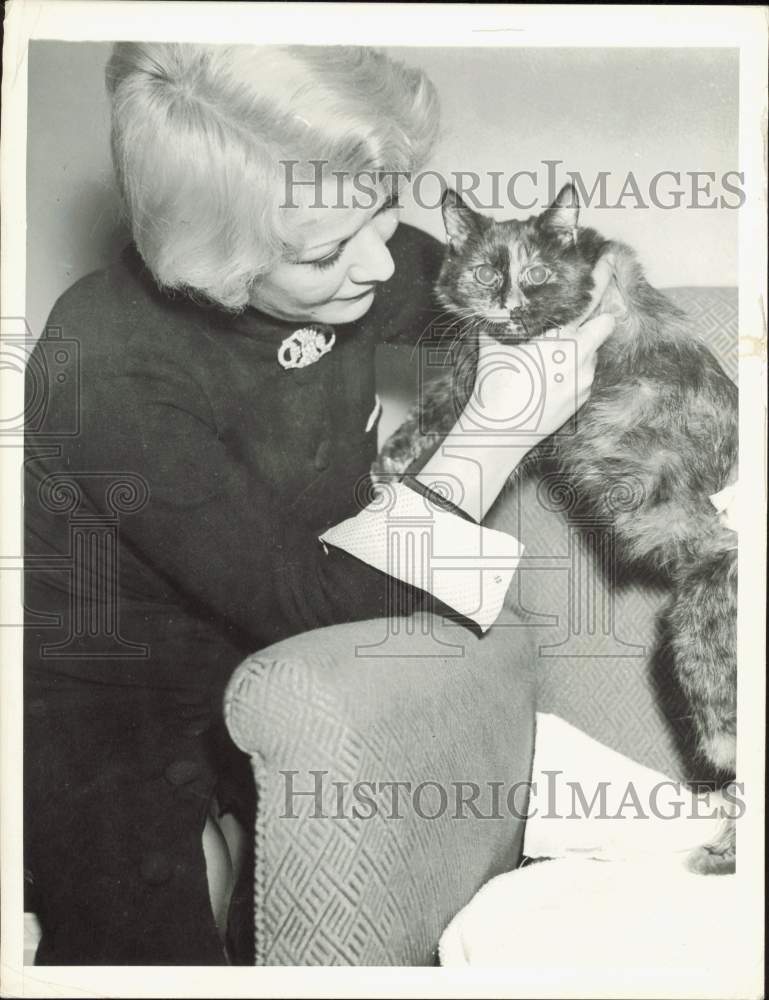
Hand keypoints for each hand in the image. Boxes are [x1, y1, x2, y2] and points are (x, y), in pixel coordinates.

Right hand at [471, 312, 614, 442]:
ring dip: (578, 351)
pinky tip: (549, 378)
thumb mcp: (493, 346)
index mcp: (565, 343)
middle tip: (562, 327)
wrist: (498, 432)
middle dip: (587, 326)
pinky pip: (584, 376)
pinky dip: (572, 372)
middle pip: (601, 331)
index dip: (594, 305)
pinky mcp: (580, 400)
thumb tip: (496, 304)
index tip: (585, 299)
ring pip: (591, 355)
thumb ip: (500, 321)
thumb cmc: (495, 386)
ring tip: (550, 356)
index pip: (602, 318)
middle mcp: (582, 362)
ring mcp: (584, 383)